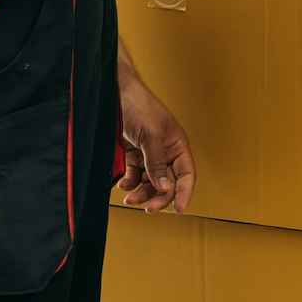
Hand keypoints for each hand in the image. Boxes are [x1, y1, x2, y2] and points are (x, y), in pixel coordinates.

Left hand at [116, 72, 195, 214]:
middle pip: (167, 182)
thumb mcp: (150, 135)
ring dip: (141, 192)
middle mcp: (165, 151)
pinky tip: (123, 184)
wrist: (115, 92)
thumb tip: (164, 187)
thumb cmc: (139, 105)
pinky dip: (129, 182)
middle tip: (148, 208)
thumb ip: (157, 162)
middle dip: (158, 196)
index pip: (186, 173)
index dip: (185, 192)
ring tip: (129, 198)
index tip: (180, 209)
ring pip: (149, 182)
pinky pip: (134, 175)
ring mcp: (148, 154)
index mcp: (177, 144)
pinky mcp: (132, 154)